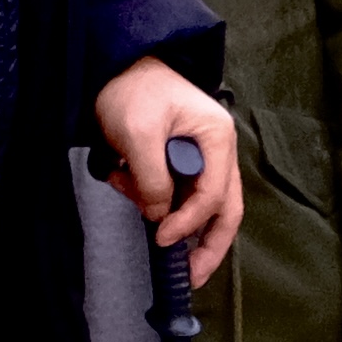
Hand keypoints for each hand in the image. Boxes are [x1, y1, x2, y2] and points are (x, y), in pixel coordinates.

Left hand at [92, 58, 248, 283]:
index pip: (213, 195)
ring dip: (173, 221)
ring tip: (140, 212)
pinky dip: (154, 200)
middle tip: (191, 277)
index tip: (161, 237)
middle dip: (208, 247)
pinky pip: (177, 194)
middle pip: (225, 211)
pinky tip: (127, 184)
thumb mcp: (138, 132)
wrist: (116, 63)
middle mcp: (218, 152)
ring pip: (202, 208)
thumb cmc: (132, 90)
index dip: (188, 222)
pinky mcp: (181, 163)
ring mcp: (202, 158)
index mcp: (216, 139)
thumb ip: (153, 177)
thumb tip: (159, 215)